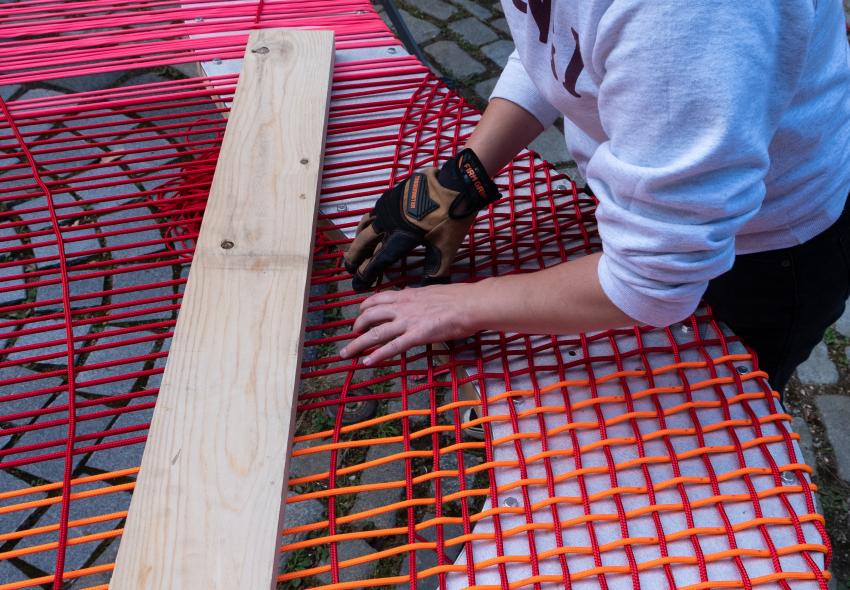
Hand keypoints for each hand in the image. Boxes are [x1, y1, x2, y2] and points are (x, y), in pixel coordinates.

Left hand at [339, 283, 478, 364]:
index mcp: (407, 295)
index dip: (364, 308)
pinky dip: (377, 355)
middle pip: (369, 315)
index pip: (377, 299)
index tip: (360, 315)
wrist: (470, 304)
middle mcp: (402, 307)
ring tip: (347, 353)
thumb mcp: (431, 292)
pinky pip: (392, 347)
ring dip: (357, 344)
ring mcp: (408, 322)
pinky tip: (367, 362)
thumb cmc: (458, 299)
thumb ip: (417, 298)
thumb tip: (413, 298)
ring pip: (375, 333)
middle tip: (352, 335)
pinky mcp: (416, 336)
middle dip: (356, 326)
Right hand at [343, 148, 500, 290]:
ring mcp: (387, 208)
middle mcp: (388, 224)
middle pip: (364, 244)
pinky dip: (367, 222)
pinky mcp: (391, 196)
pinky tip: (370, 223)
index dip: (365, 274)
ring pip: (365, 226)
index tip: (357, 283)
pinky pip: (373, 212)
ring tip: (355, 247)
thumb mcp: (446, 248)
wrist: (454, 186)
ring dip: (358, 239)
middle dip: (355, 257)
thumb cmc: (450, 219)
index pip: (376, 261)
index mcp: (399, 240)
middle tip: (349, 267)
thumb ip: (436, 268)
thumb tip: (430, 285)